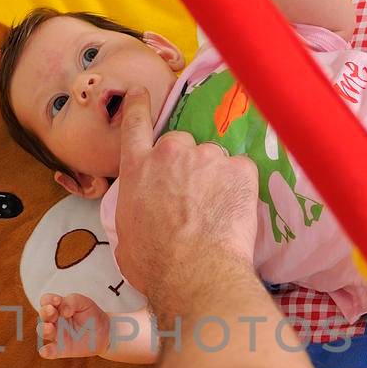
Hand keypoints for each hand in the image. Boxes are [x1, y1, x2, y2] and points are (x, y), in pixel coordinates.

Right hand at [38, 293, 109, 358]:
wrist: (104, 331)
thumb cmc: (91, 314)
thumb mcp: (84, 302)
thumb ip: (72, 301)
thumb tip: (63, 311)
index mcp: (58, 307)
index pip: (46, 301)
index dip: (48, 300)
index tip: (58, 300)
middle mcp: (54, 321)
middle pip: (43, 315)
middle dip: (45, 312)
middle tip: (52, 311)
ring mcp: (57, 335)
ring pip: (43, 332)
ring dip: (44, 329)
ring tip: (50, 327)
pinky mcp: (62, 349)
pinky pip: (51, 352)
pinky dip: (46, 352)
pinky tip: (45, 351)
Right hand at [113, 89, 258, 319]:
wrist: (194, 274)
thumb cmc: (154, 265)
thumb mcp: (125, 234)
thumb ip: (134, 208)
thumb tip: (142, 211)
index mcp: (137, 169)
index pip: (135, 125)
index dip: (137, 106)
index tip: (140, 93)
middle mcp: (170, 154)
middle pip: (180, 144)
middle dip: (187, 165)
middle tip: (192, 198)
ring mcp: (207, 157)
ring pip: (213, 160)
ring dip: (215, 178)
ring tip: (214, 213)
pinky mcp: (239, 169)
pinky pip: (241, 171)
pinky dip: (240, 189)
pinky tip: (234, 214)